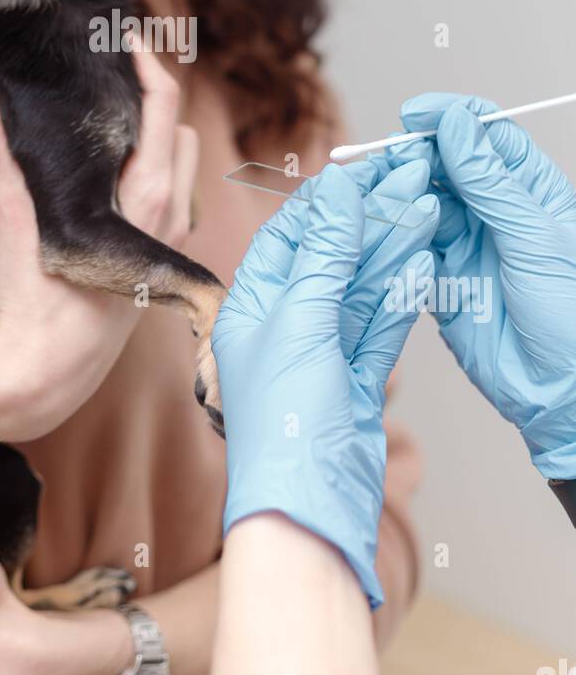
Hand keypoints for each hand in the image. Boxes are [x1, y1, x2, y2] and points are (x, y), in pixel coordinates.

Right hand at [0, 45, 198, 441]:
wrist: (44, 380)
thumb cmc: (30, 304)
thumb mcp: (10, 218)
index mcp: (146, 195)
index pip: (164, 104)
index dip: (146, 59)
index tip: (121, 33)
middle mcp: (171, 216)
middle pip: (179, 128)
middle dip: (153, 92)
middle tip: (112, 64)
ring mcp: (169, 242)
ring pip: (181, 164)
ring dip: (157, 132)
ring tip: (111, 110)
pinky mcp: (155, 262)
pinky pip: (172, 196)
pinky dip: (154, 167)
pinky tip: (112, 169)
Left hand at [213, 161, 437, 607]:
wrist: (308, 506)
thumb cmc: (282, 419)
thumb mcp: (299, 319)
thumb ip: (323, 252)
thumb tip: (337, 189)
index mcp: (249, 307)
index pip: (288, 236)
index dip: (328, 200)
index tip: (365, 168)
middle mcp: (283, 326)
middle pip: (331, 255)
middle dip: (370, 216)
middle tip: (409, 177)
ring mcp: (322, 353)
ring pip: (360, 286)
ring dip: (391, 246)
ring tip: (424, 206)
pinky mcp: (355, 380)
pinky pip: (380, 325)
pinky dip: (400, 293)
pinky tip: (420, 261)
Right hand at [386, 93, 575, 477]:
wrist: (561, 391)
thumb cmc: (570, 314)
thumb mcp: (533, 237)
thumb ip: (489, 181)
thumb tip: (455, 123)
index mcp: (530, 190)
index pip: (484, 134)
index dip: (449, 119)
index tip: (416, 115)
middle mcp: (495, 211)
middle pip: (444, 164)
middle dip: (413, 155)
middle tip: (384, 156)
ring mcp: (467, 244)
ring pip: (421, 203)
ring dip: (398, 196)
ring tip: (376, 194)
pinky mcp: (442, 279)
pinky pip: (409, 247)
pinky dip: (392, 238)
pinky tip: (379, 233)